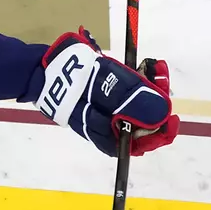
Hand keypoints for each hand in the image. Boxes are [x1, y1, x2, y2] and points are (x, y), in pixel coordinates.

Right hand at [33, 30, 178, 156]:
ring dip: (148, 87)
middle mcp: (106, 125)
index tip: (172, 117)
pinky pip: (124, 92)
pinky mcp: (100, 95)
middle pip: (140, 122)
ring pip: (134, 105)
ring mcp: (102, 110)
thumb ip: (132, 99)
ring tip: (156, 66)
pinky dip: (136, 81)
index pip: (139, 144)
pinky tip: (144, 65)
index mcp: (106, 134)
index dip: (159, 133)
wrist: (38, 68)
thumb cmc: (69, 80)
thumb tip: (162, 114)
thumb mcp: (103, 86)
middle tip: (162, 77)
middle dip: (155, 101)